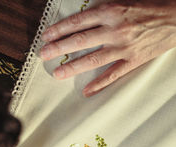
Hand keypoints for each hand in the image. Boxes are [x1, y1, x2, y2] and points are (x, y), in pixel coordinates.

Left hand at [40, 0, 175, 96]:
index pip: (78, 21)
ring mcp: (124, 46)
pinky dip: (99, 84)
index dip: (59, 29)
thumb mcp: (122, 3)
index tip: (46, 36)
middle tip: (44, 55)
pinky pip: (114, 74)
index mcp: (111, 11)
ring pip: (93, 59)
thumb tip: (77, 23)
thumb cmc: (148, 8)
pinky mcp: (134, 60)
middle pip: (81, 40)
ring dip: (73, 67)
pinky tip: (87, 92)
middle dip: (59, 48)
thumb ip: (100, 13)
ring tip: (58, 74)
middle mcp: (115, 29)